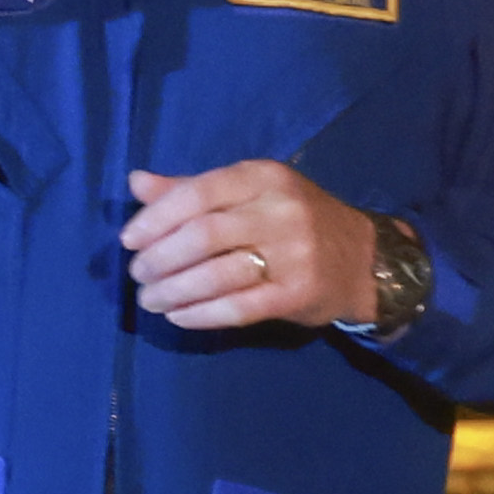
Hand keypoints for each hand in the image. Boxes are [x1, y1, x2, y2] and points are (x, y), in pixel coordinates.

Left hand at [122, 161, 380, 332]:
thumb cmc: (294, 220)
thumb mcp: (249, 192)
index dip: (155, 219)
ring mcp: (293, 254)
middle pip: (202, 236)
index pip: (197, 194)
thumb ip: (192, 188)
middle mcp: (279, 211)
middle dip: (159, 260)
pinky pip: (237, 308)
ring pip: (216, 275)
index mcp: (262, 178)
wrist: (364, 259)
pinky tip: (178, 316)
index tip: (129, 240)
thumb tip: (136, 182)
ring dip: (172, 291)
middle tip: (138, 275)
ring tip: (150, 300)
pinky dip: (199, 314)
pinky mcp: (297, 294)